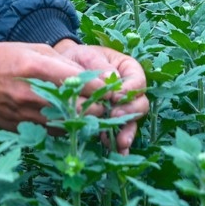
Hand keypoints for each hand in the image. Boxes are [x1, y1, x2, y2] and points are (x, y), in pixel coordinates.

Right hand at [0, 36, 110, 131]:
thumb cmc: (4, 56)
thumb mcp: (35, 49)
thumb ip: (64, 63)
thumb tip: (94, 77)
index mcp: (37, 67)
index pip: (82, 83)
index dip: (102, 90)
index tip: (113, 92)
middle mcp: (32, 92)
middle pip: (78, 108)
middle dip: (96, 109)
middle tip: (106, 107)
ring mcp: (24, 113)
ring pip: (68, 125)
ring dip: (83, 123)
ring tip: (92, 117)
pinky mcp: (18, 127)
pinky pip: (51, 133)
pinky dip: (64, 129)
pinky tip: (69, 123)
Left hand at [53, 39, 149, 154]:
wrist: (64, 67)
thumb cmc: (79, 57)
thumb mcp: (88, 55)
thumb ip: (101, 67)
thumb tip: (111, 80)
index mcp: (129, 70)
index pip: (138, 82)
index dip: (130, 91)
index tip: (117, 97)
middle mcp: (129, 91)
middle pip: (139, 104)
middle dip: (129, 113)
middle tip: (115, 117)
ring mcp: (121, 107)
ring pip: (130, 121)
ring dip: (126, 132)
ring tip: (120, 143)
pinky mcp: (110, 120)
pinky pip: (116, 131)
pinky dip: (115, 141)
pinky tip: (112, 149)